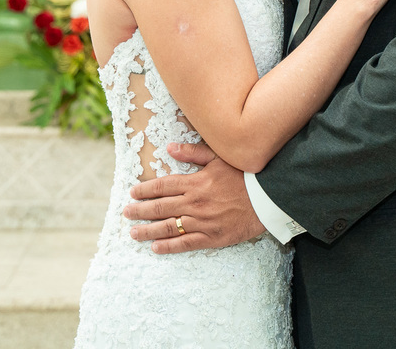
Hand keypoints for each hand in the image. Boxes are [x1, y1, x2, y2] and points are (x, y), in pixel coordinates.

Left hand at [122, 142, 264, 253]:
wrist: (269, 198)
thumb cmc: (246, 175)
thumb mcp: (220, 158)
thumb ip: (194, 153)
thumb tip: (170, 147)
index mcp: (195, 182)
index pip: (162, 186)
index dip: (144, 190)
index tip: (132, 193)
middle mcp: (195, 203)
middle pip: (160, 208)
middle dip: (140, 211)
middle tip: (126, 213)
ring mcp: (202, 222)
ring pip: (168, 227)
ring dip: (148, 231)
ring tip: (133, 233)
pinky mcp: (212, 237)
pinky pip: (185, 243)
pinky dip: (169, 246)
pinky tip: (156, 248)